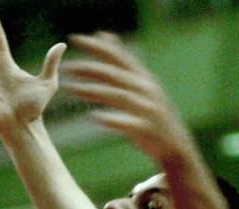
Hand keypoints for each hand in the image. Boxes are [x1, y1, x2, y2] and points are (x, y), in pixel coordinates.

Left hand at [62, 32, 194, 162]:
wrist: (174, 144)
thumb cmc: (151, 113)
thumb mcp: (140, 83)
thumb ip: (121, 62)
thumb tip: (104, 35)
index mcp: (142, 77)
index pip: (117, 57)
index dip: (96, 47)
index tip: (73, 39)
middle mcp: (145, 88)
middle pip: (113, 75)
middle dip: (88, 69)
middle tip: (64, 67)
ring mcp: (147, 108)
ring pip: (117, 95)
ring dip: (92, 91)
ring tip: (70, 89)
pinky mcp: (147, 128)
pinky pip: (127, 122)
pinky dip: (111, 119)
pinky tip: (94, 117)